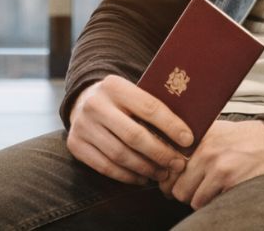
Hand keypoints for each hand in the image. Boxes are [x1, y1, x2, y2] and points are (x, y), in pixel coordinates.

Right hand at [66, 75, 192, 184]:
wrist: (82, 101)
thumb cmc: (120, 100)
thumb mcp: (132, 93)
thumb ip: (152, 106)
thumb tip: (187, 132)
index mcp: (114, 86)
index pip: (149, 108)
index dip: (171, 126)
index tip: (188, 140)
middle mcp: (95, 104)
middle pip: (134, 136)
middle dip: (161, 153)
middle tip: (178, 164)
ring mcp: (83, 126)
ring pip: (120, 155)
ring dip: (146, 168)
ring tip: (163, 173)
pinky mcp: (76, 145)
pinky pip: (106, 167)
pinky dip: (127, 176)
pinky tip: (142, 178)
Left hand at [159, 119, 263, 209]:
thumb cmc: (239, 137)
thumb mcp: (211, 130)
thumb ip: (189, 142)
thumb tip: (166, 158)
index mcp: (197, 140)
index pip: (169, 167)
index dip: (168, 179)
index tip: (171, 182)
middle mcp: (205, 154)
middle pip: (178, 189)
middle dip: (183, 193)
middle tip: (191, 190)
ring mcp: (218, 169)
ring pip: (193, 200)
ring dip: (199, 199)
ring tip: (208, 190)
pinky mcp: (232, 183)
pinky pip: (211, 203)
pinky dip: (214, 202)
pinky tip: (221, 191)